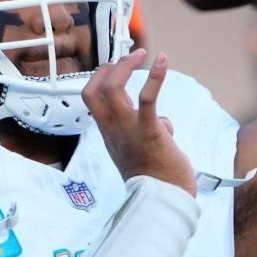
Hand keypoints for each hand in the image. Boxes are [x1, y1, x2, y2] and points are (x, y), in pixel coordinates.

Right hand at [82, 49, 196, 195]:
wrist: (164, 202)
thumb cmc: (158, 180)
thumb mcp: (142, 153)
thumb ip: (147, 133)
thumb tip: (163, 123)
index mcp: (110, 135)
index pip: (92, 99)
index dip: (99, 78)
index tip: (115, 67)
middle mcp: (114, 131)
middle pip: (95, 90)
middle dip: (109, 67)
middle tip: (129, 58)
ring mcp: (129, 131)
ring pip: (112, 89)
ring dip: (126, 66)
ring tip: (142, 54)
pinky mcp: (150, 131)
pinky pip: (147, 98)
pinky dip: (155, 76)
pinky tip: (162, 60)